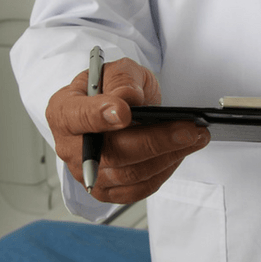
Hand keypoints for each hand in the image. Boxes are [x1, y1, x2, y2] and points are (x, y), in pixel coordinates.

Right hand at [46, 57, 209, 203]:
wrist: (118, 108)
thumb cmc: (114, 88)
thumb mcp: (118, 70)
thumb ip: (121, 79)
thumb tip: (128, 98)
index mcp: (64, 111)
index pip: (78, 117)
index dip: (100, 116)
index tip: (125, 112)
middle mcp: (70, 148)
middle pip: (111, 153)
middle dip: (154, 141)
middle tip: (188, 129)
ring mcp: (88, 174)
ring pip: (130, 174)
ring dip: (169, 156)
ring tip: (196, 137)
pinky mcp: (108, 191)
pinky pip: (139, 188)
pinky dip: (164, 171)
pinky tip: (181, 153)